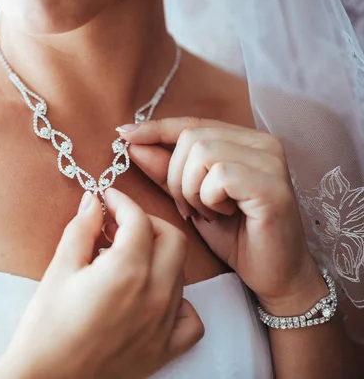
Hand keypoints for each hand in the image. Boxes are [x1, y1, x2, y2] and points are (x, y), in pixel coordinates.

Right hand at [0, 189, 203, 378]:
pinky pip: (190, 318)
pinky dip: (178, 301)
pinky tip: (154, 298)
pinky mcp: (164, 349)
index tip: (107, 199)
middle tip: (118, 225)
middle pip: (172, 239)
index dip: (121, 201)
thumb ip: (81, 231)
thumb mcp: (59, 271)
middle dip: (148, 223)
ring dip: (158, 256)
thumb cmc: (46, 327)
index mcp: (126, 271)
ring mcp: (164, 324)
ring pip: (180, 272)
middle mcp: (154, 294)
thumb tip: (92, 202)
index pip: (139, 219)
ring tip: (126, 259)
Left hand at [117, 117, 325, 312]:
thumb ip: (165, 171)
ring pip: (202, 153)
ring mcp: (271, 161)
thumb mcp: (190, 199)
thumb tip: (133, 143)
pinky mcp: (273, 185)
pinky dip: (209, 199)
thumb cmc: (235, 236)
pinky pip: (220, 175)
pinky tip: (222, 215)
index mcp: (244, 140)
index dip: (156, 128)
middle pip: (191, 137)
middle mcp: (262, 143)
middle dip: (176, 176)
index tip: (124, 134)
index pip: (191, 123)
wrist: (274, 275)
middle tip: (190, 207)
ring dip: (192, 189)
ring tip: (208, 212)